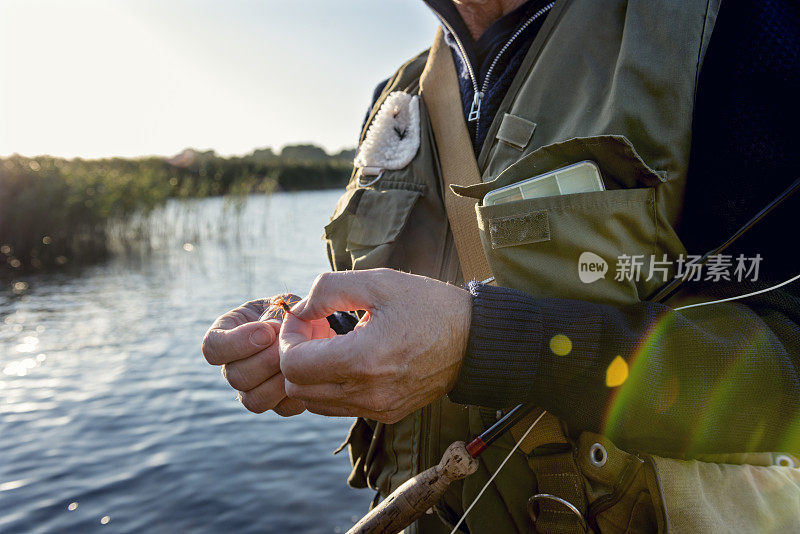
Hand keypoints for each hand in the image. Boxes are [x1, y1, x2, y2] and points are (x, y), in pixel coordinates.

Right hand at [201, 295, 334, 415]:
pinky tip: (310, 373)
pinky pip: (282, 409)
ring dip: (281, 378)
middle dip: (267, 360)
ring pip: (254, 400)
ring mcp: (252, 390)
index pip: (212, 348)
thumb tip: (272, 329)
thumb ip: (276, 312)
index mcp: (225, 336)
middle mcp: (233, 367)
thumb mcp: (281, 302)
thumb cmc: (291, 311)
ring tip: (301, 359)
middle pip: (235, 376)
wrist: (312, 330)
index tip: (267, 331)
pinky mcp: (277, 404)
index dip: (237, 343)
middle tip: (290, 344)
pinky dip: (298, 393)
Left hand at [279, 269, 471, 423]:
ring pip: (315, 403)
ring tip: (330, 342)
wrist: (474, 340)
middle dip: (295, 355)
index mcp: (364, 361)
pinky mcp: (388, 413)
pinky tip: (348, 357)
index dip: (287, 338)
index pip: (293, 366)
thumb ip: (330, 289)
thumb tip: (301, 309)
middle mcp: (368, 393)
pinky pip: (340, 407)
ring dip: (311, 373)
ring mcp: (378, 408)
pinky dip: (331, 385)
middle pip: (297, 390)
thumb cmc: (429, 306)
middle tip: (314, 328)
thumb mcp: (379, 281)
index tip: (302, 317)